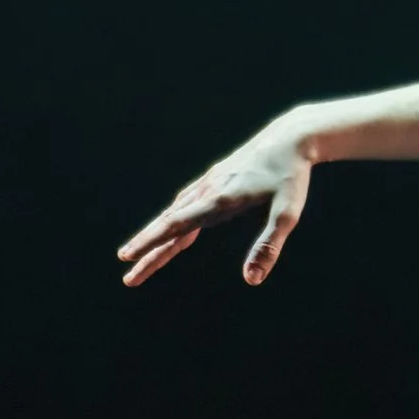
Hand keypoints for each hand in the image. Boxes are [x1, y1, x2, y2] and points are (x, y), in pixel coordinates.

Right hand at [117, 130, 312, 288]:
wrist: (291, 137)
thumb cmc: (291, 176)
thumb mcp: (286, 214)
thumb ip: (268, 247)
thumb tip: (252, 280)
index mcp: (219, 200)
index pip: (176, 226)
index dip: (151, 243)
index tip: (127, 257)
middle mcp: (208, 190)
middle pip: (168, 224)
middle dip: (146, 249)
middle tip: (128, 276)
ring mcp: (209, 182)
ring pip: (174, 213)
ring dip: (155, 236)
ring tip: (138, 255)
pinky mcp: (215, 178)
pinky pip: (186, 202)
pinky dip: (172, 219)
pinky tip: (170, 225)